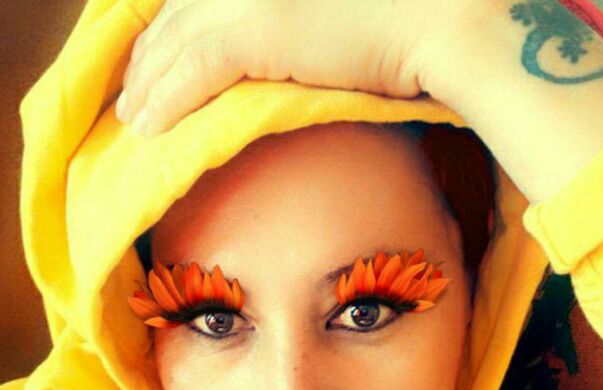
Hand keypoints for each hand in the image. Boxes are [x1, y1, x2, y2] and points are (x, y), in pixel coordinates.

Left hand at [115, 0, 468, 135]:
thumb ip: (291, 30)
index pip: (194, 3)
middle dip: (146, 61)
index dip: (164, 35)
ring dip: (147, 86)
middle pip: (174, 18)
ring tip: (132, 118)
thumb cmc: (399, 26)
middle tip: (130, 96)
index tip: (147, 66)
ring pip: (174, 45)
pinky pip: (193, 71)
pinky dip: (166, 100)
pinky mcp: (257, 30)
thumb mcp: (329, 20)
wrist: (433, 22)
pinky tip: (148, 126)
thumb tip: (278, 54)